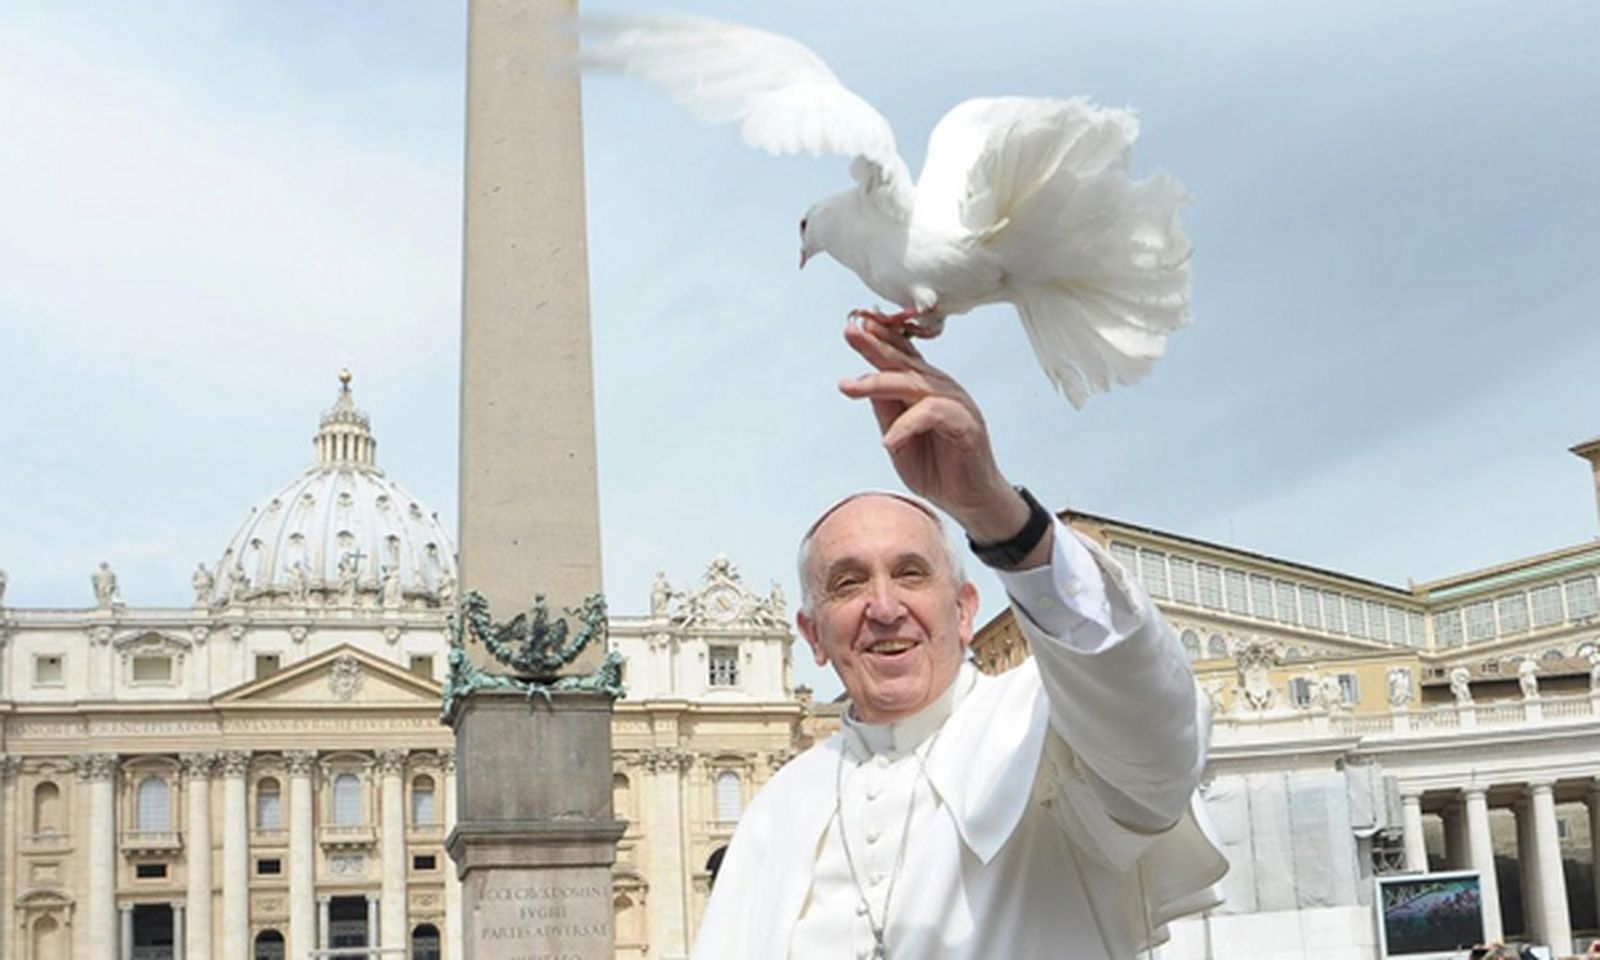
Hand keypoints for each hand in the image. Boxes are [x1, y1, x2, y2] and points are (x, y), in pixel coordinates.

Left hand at [838, 318, 1033, 544]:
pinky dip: (907, 424)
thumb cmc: (936, 468)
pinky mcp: (966, 424)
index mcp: (925, 388)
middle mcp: (941, 389)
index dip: (881, 339)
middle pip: (904, 362)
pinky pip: (932, 413)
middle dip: (875, 346)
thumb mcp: (898, 438)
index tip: (855, 326)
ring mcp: (955, 404)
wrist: (969, 500)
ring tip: (850, 387)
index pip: (902, 356)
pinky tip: (888, 440)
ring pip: (914, 383)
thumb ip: (886, 411)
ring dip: (879, 383)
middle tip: (851, 333)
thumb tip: (865, 382)